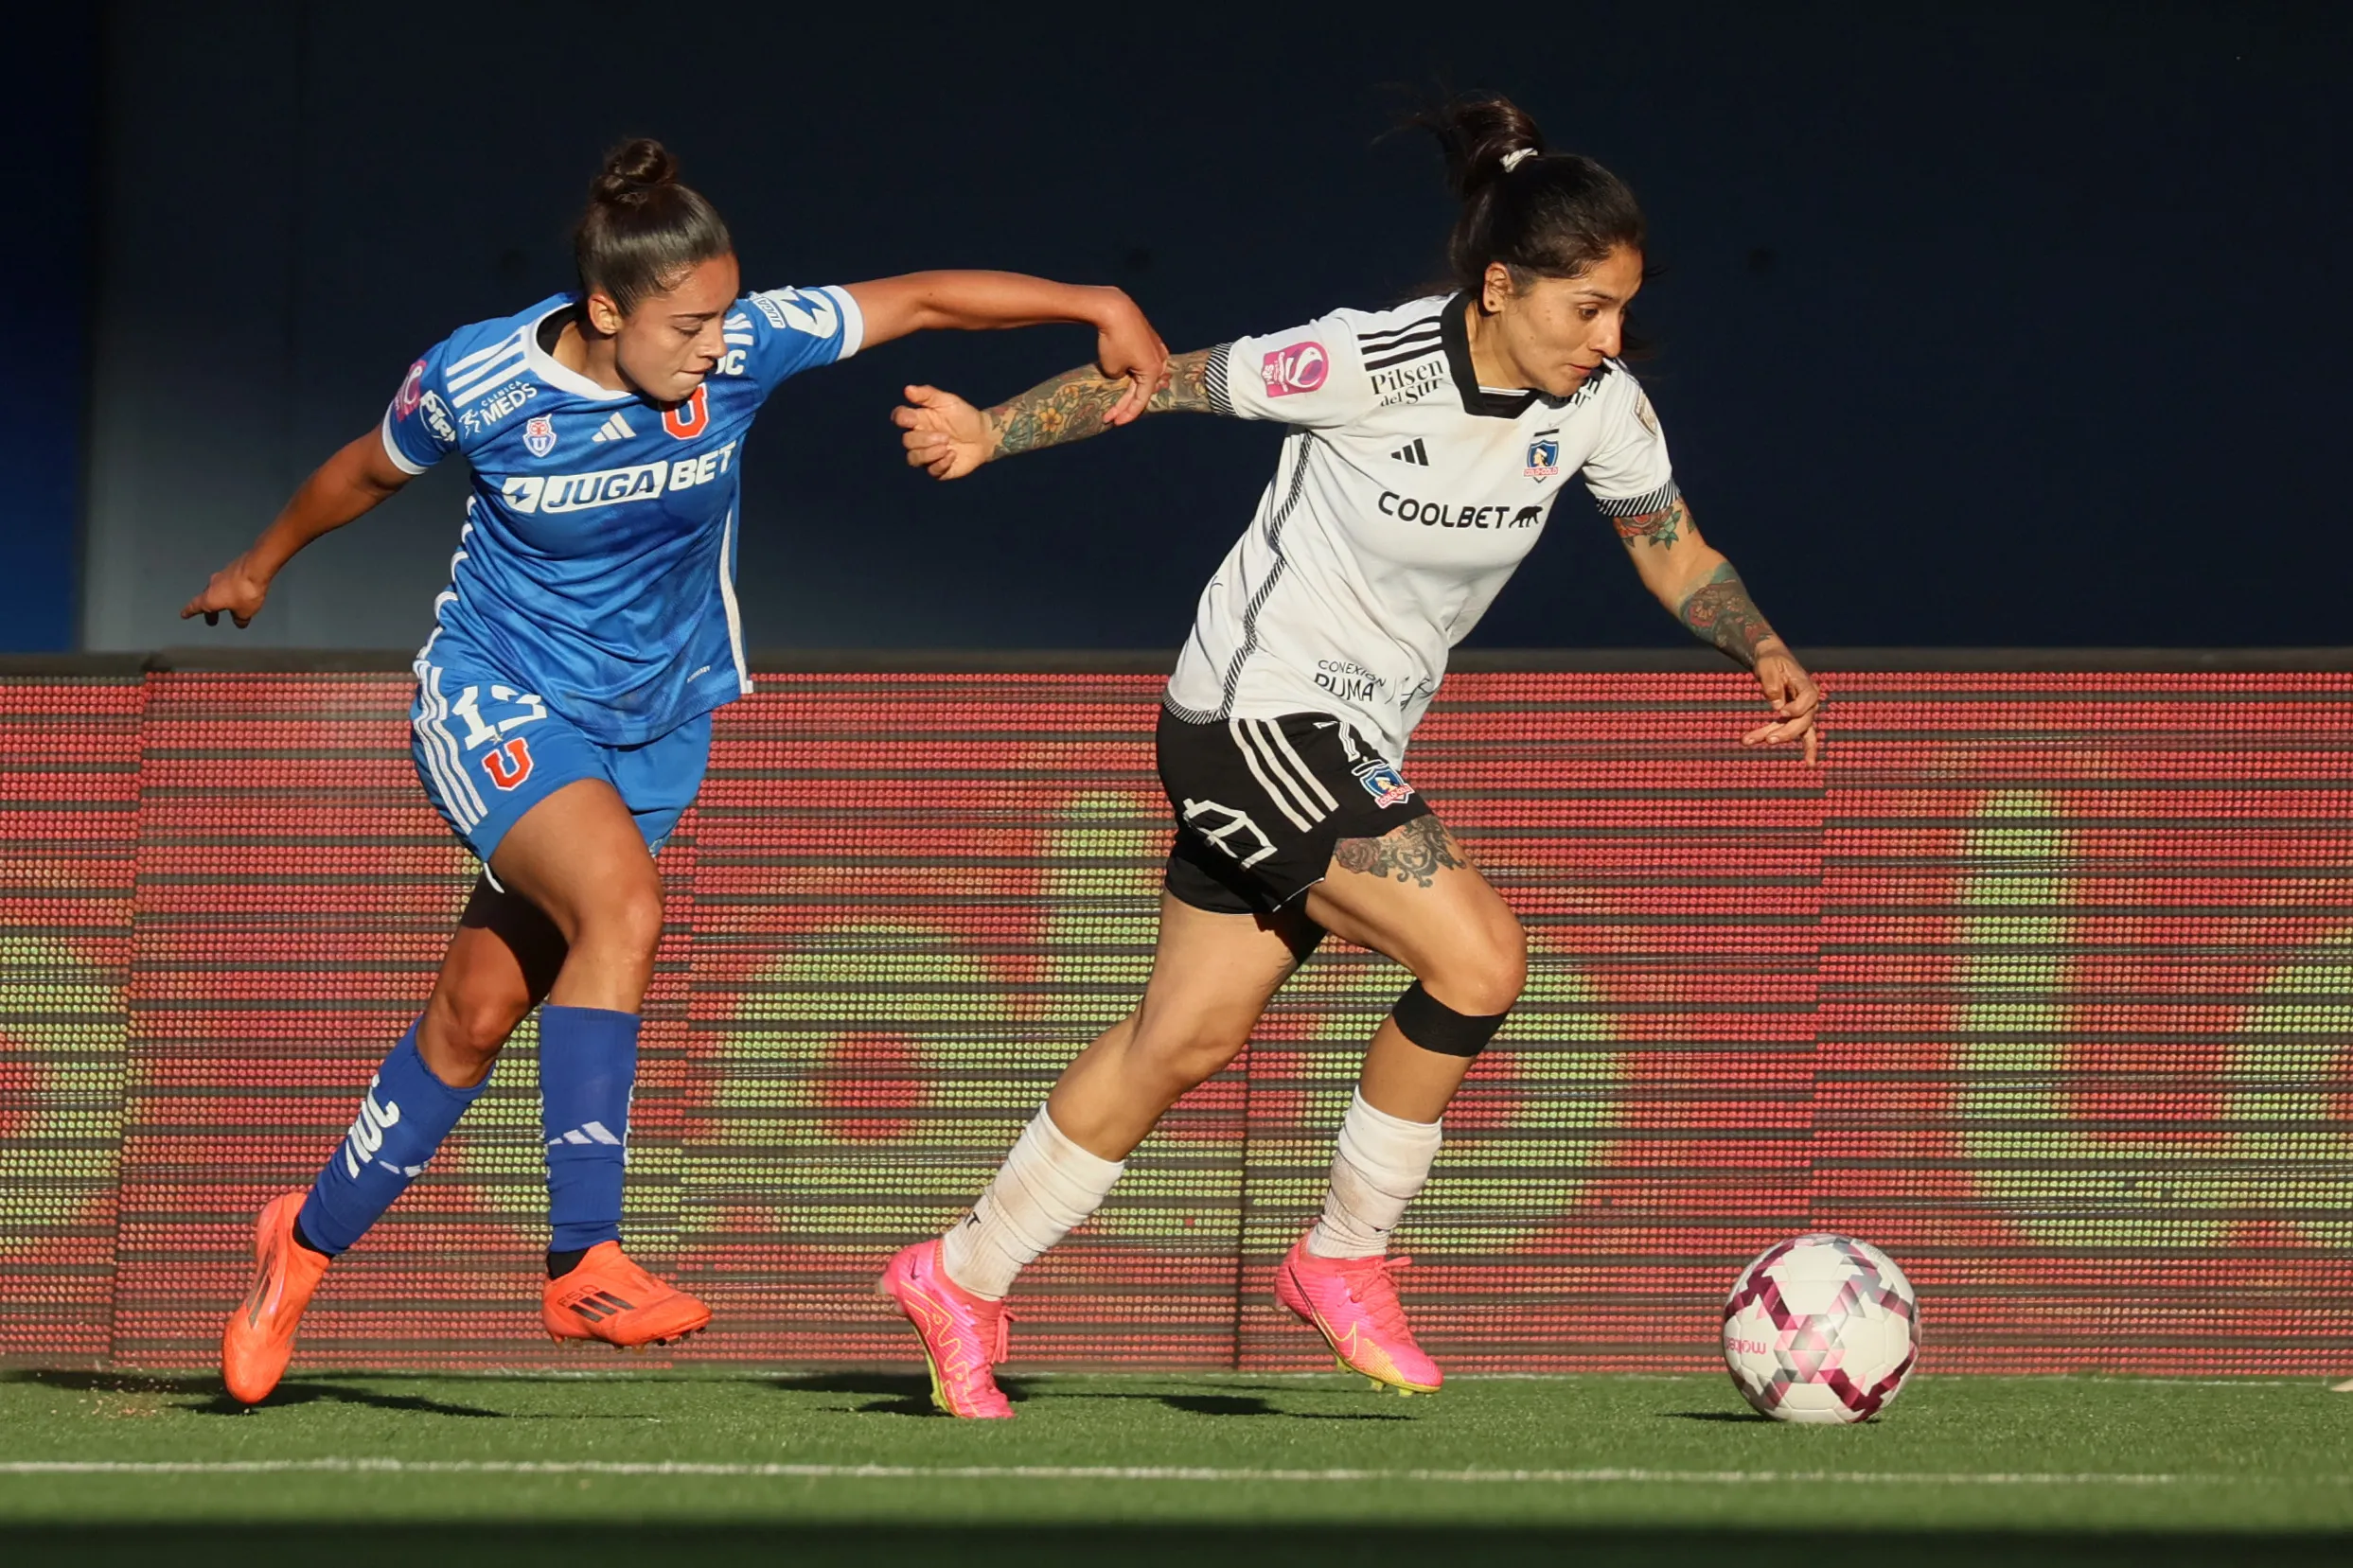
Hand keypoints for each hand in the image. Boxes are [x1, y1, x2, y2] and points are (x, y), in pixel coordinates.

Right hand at [181, 551, 271, 627]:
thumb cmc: (245, 592)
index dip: (190, 612)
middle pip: (207, 599)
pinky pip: (229, 582)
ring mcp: (222, 575)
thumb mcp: (244, 612)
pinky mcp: (234, 568)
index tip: (184, 614)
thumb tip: (239, 623)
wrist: (256, 567)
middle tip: (212, 619)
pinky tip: (239, 592)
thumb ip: (240, 619)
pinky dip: (231, 589)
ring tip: (229, 606)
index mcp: (209, 598)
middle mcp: (212, 585)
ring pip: (218, 589)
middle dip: (210, 610)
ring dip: (221, 599)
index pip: (195, 607)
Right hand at [894, 386, 994, 479]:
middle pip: (907, 441)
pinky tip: (953, 455)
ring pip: (913, 458)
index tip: (912, 419)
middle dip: (924, 440)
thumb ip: (928, 394)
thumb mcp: (948, 401)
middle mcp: (919, 438)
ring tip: (947, 446)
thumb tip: (907, 389)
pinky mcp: (938, 469)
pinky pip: (931, 471)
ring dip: (929, 453)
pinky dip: (941, 464)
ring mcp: (927, 455)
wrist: (984, 435)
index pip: (899, 418)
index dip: (901, 419)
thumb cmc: (964, 416)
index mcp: (919, 419)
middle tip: (945, 437)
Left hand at [1090, 290, 1167, 425]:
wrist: (1114, 309)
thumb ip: (1120, 379)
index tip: (1115, 422)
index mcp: (1153, 371)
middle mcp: (1160, 361)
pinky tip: (1128, 380)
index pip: (1141, 400)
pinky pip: (1145, 362)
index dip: (1127, 414)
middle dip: (1126, 404)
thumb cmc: (1112, 340)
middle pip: (1143, 389)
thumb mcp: (1112, 368)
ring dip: (1132, 389)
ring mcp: (1157, 349)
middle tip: (1111, 415)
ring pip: (1146, 376)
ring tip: (1119, 401)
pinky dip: (1135, 373)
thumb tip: (1125, 373)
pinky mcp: (1151, 339)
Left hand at [1743, 646, 1820, 763]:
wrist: (1772, 659)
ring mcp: (1805, 711)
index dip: (1796, 708)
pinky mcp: (1796, 718)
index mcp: (1807, 685)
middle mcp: (1810, 700)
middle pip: (1803, 721)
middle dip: (1786, 732)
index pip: (1808, 700)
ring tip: (1750, 741)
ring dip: (1779, 737)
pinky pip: (1805, 735)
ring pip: (1797, 730)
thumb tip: (1777, 705)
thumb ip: (1772, 683)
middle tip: (1769, 740)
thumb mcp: (1767, 665)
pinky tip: (1810, 764)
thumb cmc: (1770, 660)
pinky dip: (1808, 749)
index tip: (1780, 712)